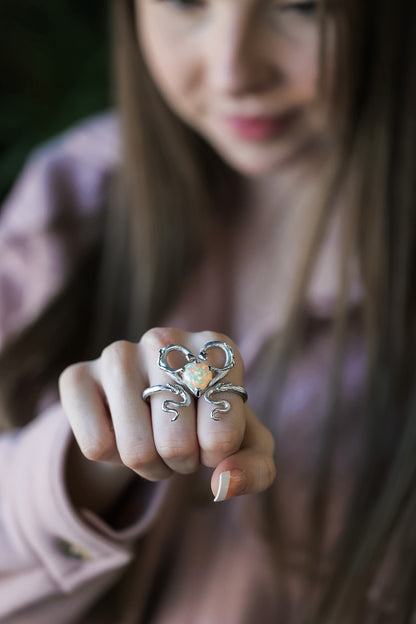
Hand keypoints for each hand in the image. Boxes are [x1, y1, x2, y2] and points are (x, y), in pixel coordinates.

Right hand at [59, 328, 275, 502]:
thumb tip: (223, 485)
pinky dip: (112, 459)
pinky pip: (96, 446)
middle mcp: (165, 340)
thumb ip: (255, 469)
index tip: (211, 437)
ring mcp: (118, 353)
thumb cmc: (208, 421)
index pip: (220, 436)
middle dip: (181, 463)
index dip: (215, 456)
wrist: (156, 404)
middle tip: (180, 443)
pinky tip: (121, 430)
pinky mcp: (78, 374)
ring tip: (155, 441)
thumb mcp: (244, 445)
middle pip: (175, 445)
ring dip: (149, 466)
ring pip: (135, 449)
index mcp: (216, 347)